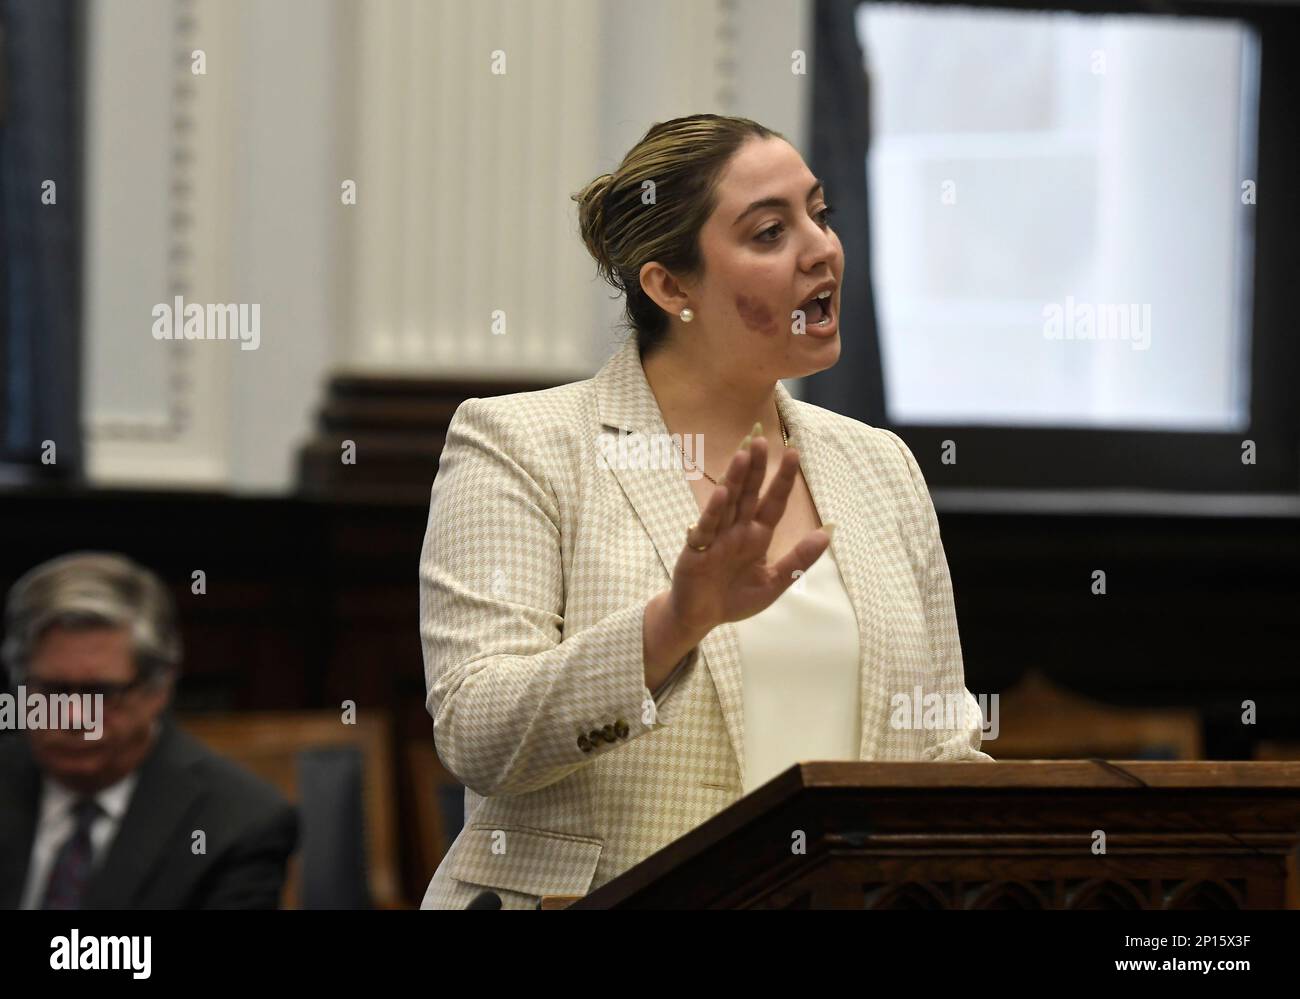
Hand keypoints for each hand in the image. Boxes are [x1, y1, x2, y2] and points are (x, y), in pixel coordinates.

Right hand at [667, 428, 832, 635]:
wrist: (701, 618)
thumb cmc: (735, 599)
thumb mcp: (774, 582)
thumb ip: (799, 559)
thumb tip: (828, 532)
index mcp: (757, 536)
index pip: (774, 502)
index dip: (783, 479)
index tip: (794, 453)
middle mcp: (738, 530)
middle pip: (749, 493)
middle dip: (755, 467)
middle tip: (762, 440)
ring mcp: (717, 536)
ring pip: (728, 502)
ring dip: (735, 479)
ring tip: (743, 454)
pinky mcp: (697, 548)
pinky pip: (707, 527)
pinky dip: (713, 511)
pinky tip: (722, 493)